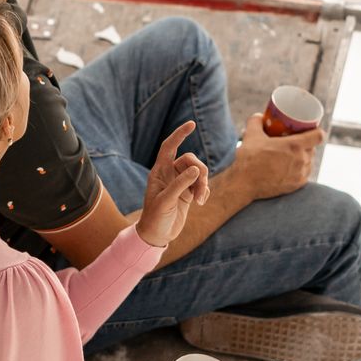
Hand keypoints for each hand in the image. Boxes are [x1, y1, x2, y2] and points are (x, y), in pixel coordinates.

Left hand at [135, 121, 211, 247]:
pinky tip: (200, 203)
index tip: (191, 124)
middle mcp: (170, 174)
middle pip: (190, 161)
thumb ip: (181, 184)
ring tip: (200, 200)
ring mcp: (180, 183)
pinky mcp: (188, 193)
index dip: (179, 134)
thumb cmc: (155, 218)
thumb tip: (197, 169)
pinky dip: (205, 191)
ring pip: (199, 173)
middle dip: (200, 172)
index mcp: (159, 172)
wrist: (157, 236)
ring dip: (203, 185)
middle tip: (200, 190)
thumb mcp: (166, 201)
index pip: (169, 147)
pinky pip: (202, 184)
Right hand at [232, 113, 323, 199]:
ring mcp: (300, 174)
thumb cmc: (249, 158)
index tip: (311, 130)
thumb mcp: (251, 135)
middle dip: (307, 144)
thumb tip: (259, 116)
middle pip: (312, 148)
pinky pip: (304, 174)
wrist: (244, 184)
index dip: (317, 131)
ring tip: (293, 154)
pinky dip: (300, 169)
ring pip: (309, 162)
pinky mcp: (296, 185)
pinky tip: (292, 167)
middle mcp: (301, 160)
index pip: (318, 136)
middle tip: (296, 140)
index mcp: (295, 145)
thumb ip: (256, 121)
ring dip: (304, 157)